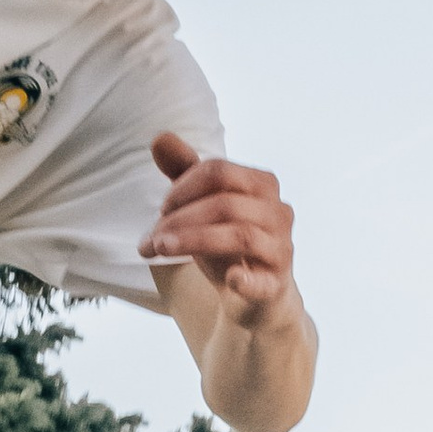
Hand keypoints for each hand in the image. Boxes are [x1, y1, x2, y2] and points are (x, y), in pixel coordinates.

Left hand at [140, 139, 296, 317]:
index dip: (182, 187)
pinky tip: (230, 279)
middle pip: (225, 203)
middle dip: (181, 218)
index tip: (161, 210)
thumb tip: (159, 137)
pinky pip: (263, 281)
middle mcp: (278, 211)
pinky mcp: (277, 284)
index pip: (219, 171)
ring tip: (160, 250)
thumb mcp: (203, 204)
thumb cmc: (225, 241)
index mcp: (262, 184)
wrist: (253, 294)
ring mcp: (281, 247)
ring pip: (239, 235)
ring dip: (193, 242)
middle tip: (151, 238)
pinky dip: (246, 279)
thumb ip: (184, 171)